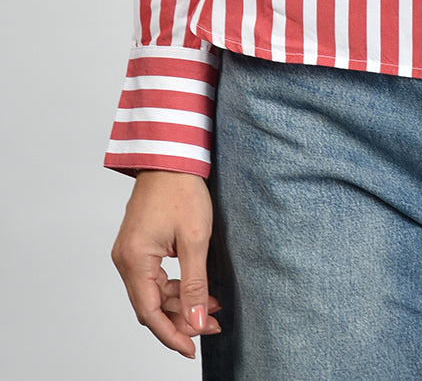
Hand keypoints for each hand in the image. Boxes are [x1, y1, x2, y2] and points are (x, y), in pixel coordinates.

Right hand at [111, 170, 220, 357]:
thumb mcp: (196, 239)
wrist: (171, 156)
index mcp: (134, 260)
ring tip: (212, 305)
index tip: (193, 349)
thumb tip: (197, 322)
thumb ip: (195, 284)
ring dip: (180, 303)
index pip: (150, 312)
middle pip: (151, 306)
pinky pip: (154, 278)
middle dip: (181, 319)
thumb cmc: (182, 189)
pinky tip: (198, 288)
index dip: (172, 335)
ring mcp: (130, 253)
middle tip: (212, 325)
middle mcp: (125, 260)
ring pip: (153, 293)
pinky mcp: (138, 246)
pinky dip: (175, 287)